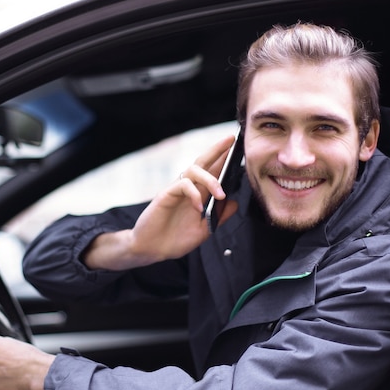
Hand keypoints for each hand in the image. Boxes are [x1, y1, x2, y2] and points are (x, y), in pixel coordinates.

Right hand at [83, 135, 238, 269]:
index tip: (237, 147)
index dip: (223, 158)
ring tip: (220, 194)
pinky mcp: (166, 194)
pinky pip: (183, 186)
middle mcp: (188, 187)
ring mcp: (176, 190)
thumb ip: (219, 216)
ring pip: (194, 170)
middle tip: (230, 140)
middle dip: (217, 150)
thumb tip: (234, 203)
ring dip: (210, 179)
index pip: (212, 170)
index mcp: (198, 193)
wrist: (152, 249)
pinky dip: (194, 194)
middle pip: (203, 162)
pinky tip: (199, 207)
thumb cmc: (175, 239)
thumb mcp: (204, 229)